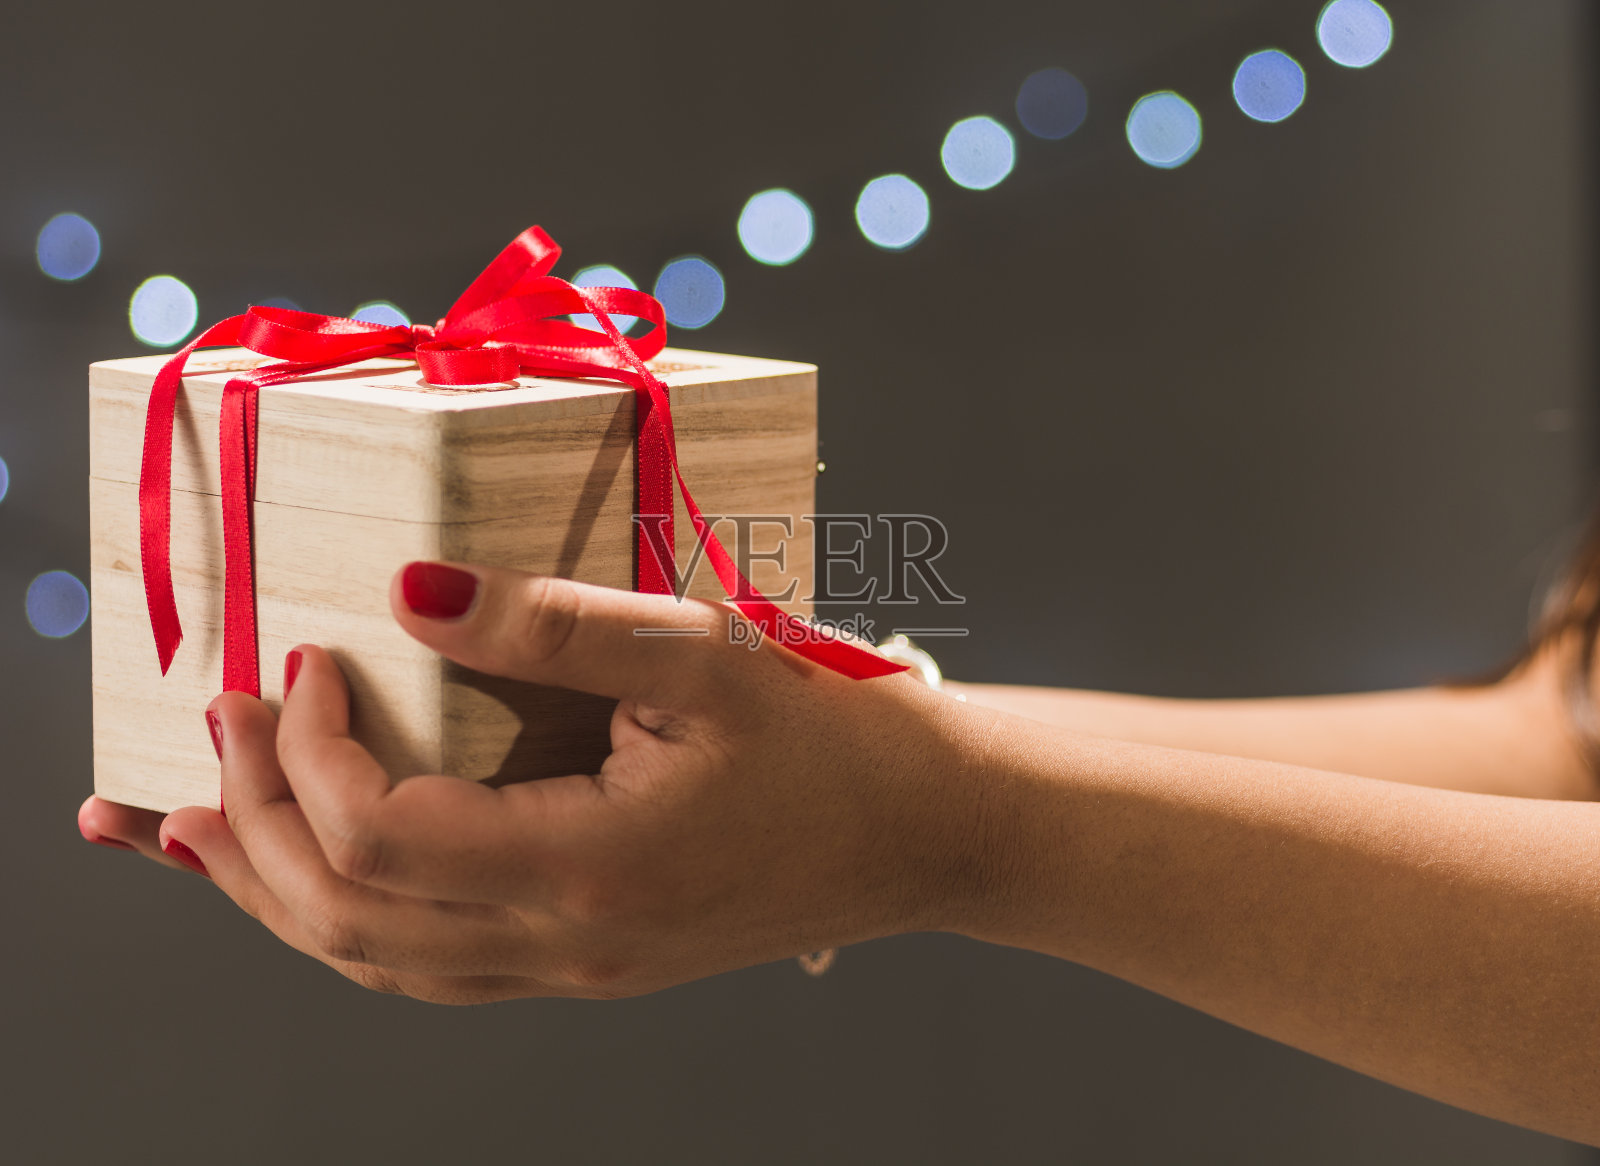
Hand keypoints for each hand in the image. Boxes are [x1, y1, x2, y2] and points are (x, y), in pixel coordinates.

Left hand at [103, 563, 989, 1002]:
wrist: (923, 832)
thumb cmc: (832, 737)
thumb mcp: (707, 656)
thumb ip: (556, 624)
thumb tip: (407, 587)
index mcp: (592, 870)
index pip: (384, 837)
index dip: (312, 751)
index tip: (303, 657)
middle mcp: (566, 945)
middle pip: (347, 920)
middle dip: (251, 822)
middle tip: (217, 719)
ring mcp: (572, 968)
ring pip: (373, 963)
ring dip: (269, 892)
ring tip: (187, 828)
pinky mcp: (585, 959)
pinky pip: (425, 969)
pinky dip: (340, 923)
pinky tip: (307, 881)